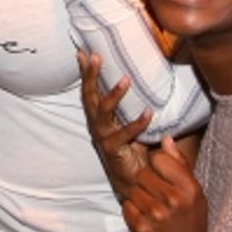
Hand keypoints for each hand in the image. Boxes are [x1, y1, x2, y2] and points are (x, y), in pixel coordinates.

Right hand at [78, 50, 151, 199]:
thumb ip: (135, 104)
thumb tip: (144, 79)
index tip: (83, 51)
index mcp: (100, 116)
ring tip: (126, 79)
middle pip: (89, 96)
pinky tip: (149, 112)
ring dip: (113, 95)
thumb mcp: (133, 121)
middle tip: (95, 56)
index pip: (90, 89)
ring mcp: (103, 137)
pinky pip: (125, 134)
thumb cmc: (136, 146)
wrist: (136, 180)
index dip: (86, 71)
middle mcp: (97, 124)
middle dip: (90, 76)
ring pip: (103, 112)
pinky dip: (137, 123)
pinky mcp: (113, 150)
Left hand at [122, 137, 217, 231]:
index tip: (162, 174)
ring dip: (139, 197)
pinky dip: (133, 211)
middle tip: (157, 196)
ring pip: (133, 189)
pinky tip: (145, 219)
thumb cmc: (191, 222)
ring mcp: (156, 215)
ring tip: (152, 208)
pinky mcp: (141, 228)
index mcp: (189, 188)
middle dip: (146, 182)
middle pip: (142, 173)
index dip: (157, 164)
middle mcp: (173, 200)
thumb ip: (180, 165)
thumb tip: (166, 139)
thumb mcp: (195, 193)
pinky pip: (127, 206)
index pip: (159, 158)